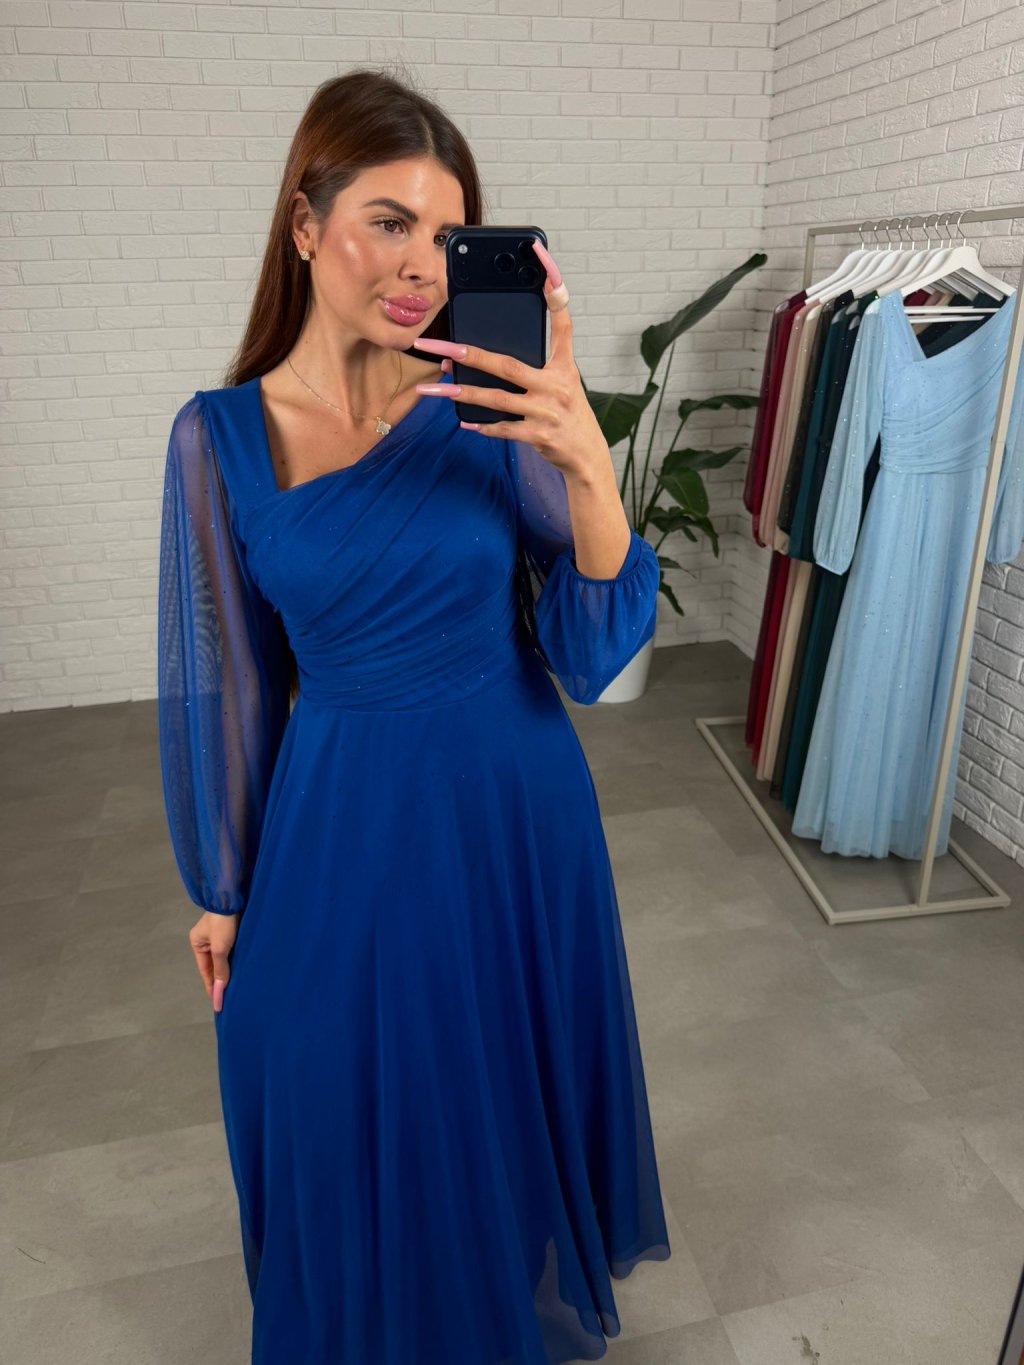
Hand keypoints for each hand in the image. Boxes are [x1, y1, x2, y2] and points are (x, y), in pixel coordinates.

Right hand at [189, 910, 238, 1011]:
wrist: (235, 898)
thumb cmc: (223, 922)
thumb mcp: (220, 948)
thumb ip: (220, 968)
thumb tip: (219, 989)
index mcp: (198, 943)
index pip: (205, 970)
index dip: (211, 987)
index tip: (217, 1003)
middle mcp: (208, 940)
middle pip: (214, 965)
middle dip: (220, 981)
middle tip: (228, 999)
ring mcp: (221, 935)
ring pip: (225, 959)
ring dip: (230, 971)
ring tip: (236, 989)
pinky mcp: (234, 931)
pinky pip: (234, 951)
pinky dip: (237, 961)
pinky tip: (243, 971)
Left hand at [413, 239, 609, 479]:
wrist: (586, 455)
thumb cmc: (566, 413)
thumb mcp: (560, 381)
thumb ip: (530, 365)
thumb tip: (474, 356)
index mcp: (563, 364)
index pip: (562, 320)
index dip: (554, 287)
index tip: (540, 256)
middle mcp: (557, 383)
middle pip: (506, 363)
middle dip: (466, 352)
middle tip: (435, 345)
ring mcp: (547, 410)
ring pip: (497, 397)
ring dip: (462, 393)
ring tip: (433, 389)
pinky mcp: (540, 435)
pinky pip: (504, 428)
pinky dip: (484, 425)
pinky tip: (464, 423)